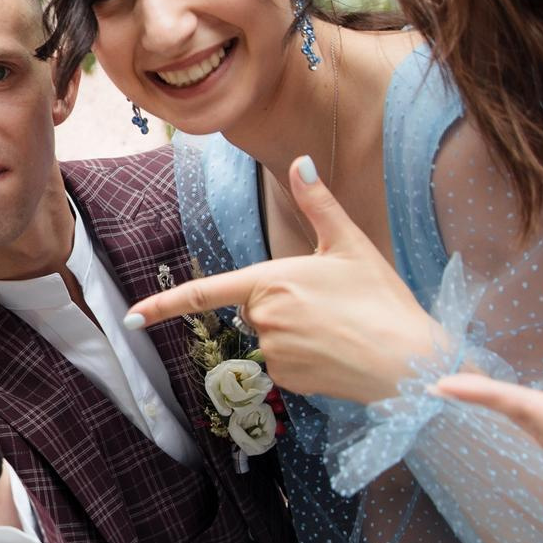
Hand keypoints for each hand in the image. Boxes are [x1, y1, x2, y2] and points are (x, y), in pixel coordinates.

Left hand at [127, 158, 439, 404]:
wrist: (409, 362)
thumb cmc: (382, 300)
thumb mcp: (350, 244)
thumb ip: (318, 204)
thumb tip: (302, 162)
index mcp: (271, 281)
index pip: (206, 292)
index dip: (164, 306)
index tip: (132, 318)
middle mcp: (264, 319)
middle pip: (257, 310)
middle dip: (285, 306)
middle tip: (333, 305)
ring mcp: (274, 353)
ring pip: (272, 338)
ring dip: (298, 333)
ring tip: (340, 329)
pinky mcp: (289, 380)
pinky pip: (286, 365)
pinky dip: (306, 359)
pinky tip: (336, 353)